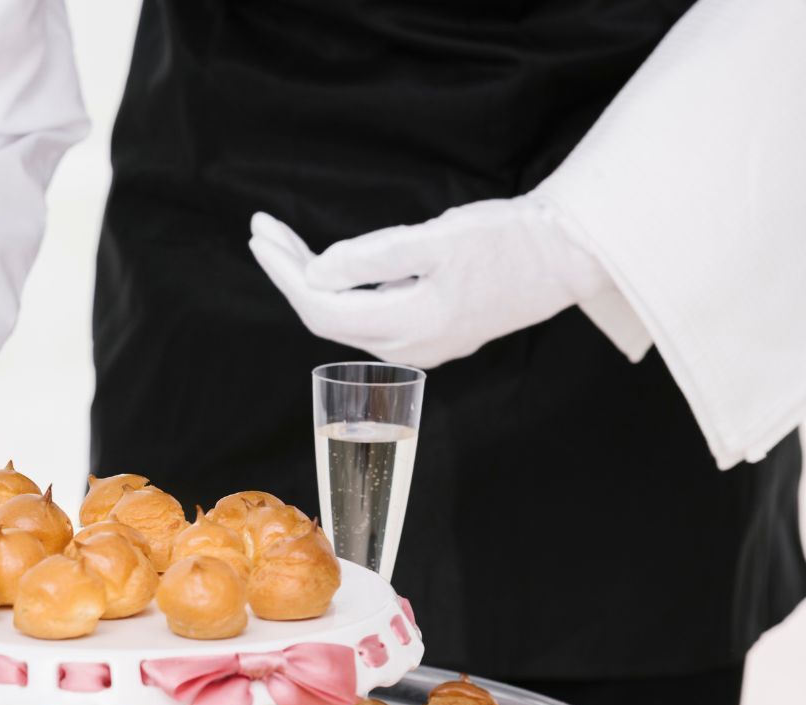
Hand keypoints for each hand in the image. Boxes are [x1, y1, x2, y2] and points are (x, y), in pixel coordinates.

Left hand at [248, 197, 610, 367]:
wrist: (566, 259)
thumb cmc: (507, 242)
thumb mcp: (436, 240)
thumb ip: (372, 258)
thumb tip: (317, 273)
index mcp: (408, 326)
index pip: (321, 308)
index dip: (285, 274)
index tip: (262, 235)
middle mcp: (407, 348)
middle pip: (327, 316)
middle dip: (290, 274)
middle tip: (263, 232)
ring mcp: (419, 346)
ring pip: (346, 318)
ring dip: (312, 281)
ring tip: (284, 243)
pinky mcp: (430, 332)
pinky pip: (369, 316)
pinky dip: (341, 289)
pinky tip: (329, 266)